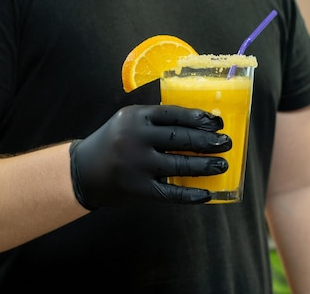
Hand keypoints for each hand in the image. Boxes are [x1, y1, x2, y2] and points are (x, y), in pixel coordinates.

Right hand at [69, 105, 231, 209]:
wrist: (83, 171)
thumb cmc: (115, 142)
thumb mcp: (129, 122)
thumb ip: (156, 122)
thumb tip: (201, 126)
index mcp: (135, 117)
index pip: (174, 114)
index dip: (199, 118)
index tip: (218, 123)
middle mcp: (135, 138)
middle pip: (180, 137)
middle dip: (208, 141)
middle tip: (227, 143)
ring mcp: (136, 165)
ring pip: (179, 163)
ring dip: (205, 165)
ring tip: (222, 164)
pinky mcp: (137, 189)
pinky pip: (170, 192)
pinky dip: (191, 194)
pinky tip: (207, 194)